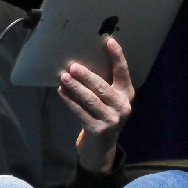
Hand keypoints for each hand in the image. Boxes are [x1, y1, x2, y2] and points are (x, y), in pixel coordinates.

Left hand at [58, 36, 133, 172]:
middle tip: (73, 66)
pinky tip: (61, 92)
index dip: (117, 56)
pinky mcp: (98, 130)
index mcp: (126, 94)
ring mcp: (111, 120)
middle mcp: (122, 106)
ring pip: (90, 99)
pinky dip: (69, 101)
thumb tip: (81, 62)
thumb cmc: (101, 114)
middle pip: (102, 87)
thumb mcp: (108, 100)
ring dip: (75, 87)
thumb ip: (102, 84)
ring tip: (63, 77)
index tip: (109, 41)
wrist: (101, 147)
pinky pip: (80, 112)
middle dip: (86, 76)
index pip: (122, 72)